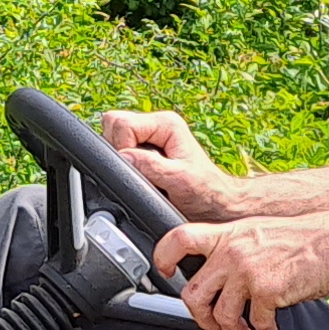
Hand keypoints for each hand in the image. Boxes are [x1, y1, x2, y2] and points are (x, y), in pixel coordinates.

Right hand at [99, 107, 235, 221]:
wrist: (216, 205)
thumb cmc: (205, 192)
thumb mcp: (178, 179)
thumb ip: (150, 165)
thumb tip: (124, 156)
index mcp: (165, 124)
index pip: (122, 124)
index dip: (121, 148)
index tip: (135, 171)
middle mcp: (155, 126)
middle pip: (113, 125)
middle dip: (117, 150)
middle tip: (138, 174)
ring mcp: (148, 138)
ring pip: (112, 136)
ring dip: (120, 159)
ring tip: (142, 177)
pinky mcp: (143, 151)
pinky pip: (118, 150)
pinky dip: (121, 164)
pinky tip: (140, 178)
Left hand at [155, 212, 328, 329]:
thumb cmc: (303, 240)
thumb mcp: (258, 232)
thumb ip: (233, 248)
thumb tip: (216, 276)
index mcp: (227, 234)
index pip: (179, 238)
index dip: (164, 257)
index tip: (166, 272)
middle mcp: (232, 251)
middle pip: (192, 292)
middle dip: (201, 317)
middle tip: (214, 324)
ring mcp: (247, 271)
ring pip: (220, 315)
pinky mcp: (266, 291)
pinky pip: (254, 323)